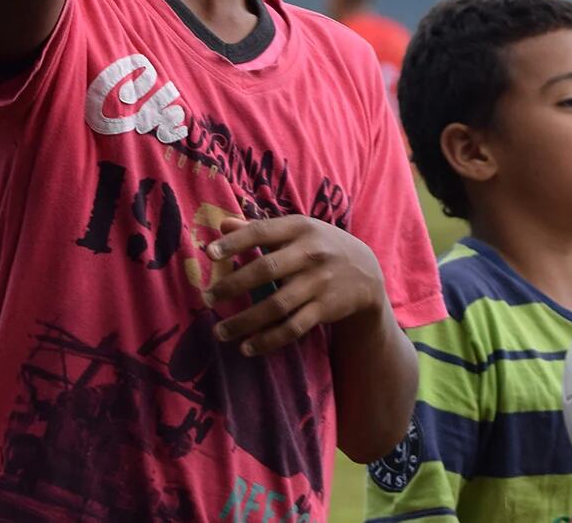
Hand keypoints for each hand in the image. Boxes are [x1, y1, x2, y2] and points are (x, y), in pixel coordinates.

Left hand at [202, 215, 387, 355]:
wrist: (365, 271)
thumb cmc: (319, 245)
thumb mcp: (296, 230)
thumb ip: (258, 228)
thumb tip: (222, 224)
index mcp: (299, 228)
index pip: (262, 232)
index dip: (236, 242)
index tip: (210, 254)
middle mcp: (310, 253)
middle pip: (266, 269)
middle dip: (233, 285)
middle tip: (206, 299)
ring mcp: (318, 282)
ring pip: (276, 305)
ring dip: (245, 321)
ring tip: (220, 332)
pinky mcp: (324, 309)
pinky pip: (292, 328)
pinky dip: (269, 340)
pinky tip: (247, 347)